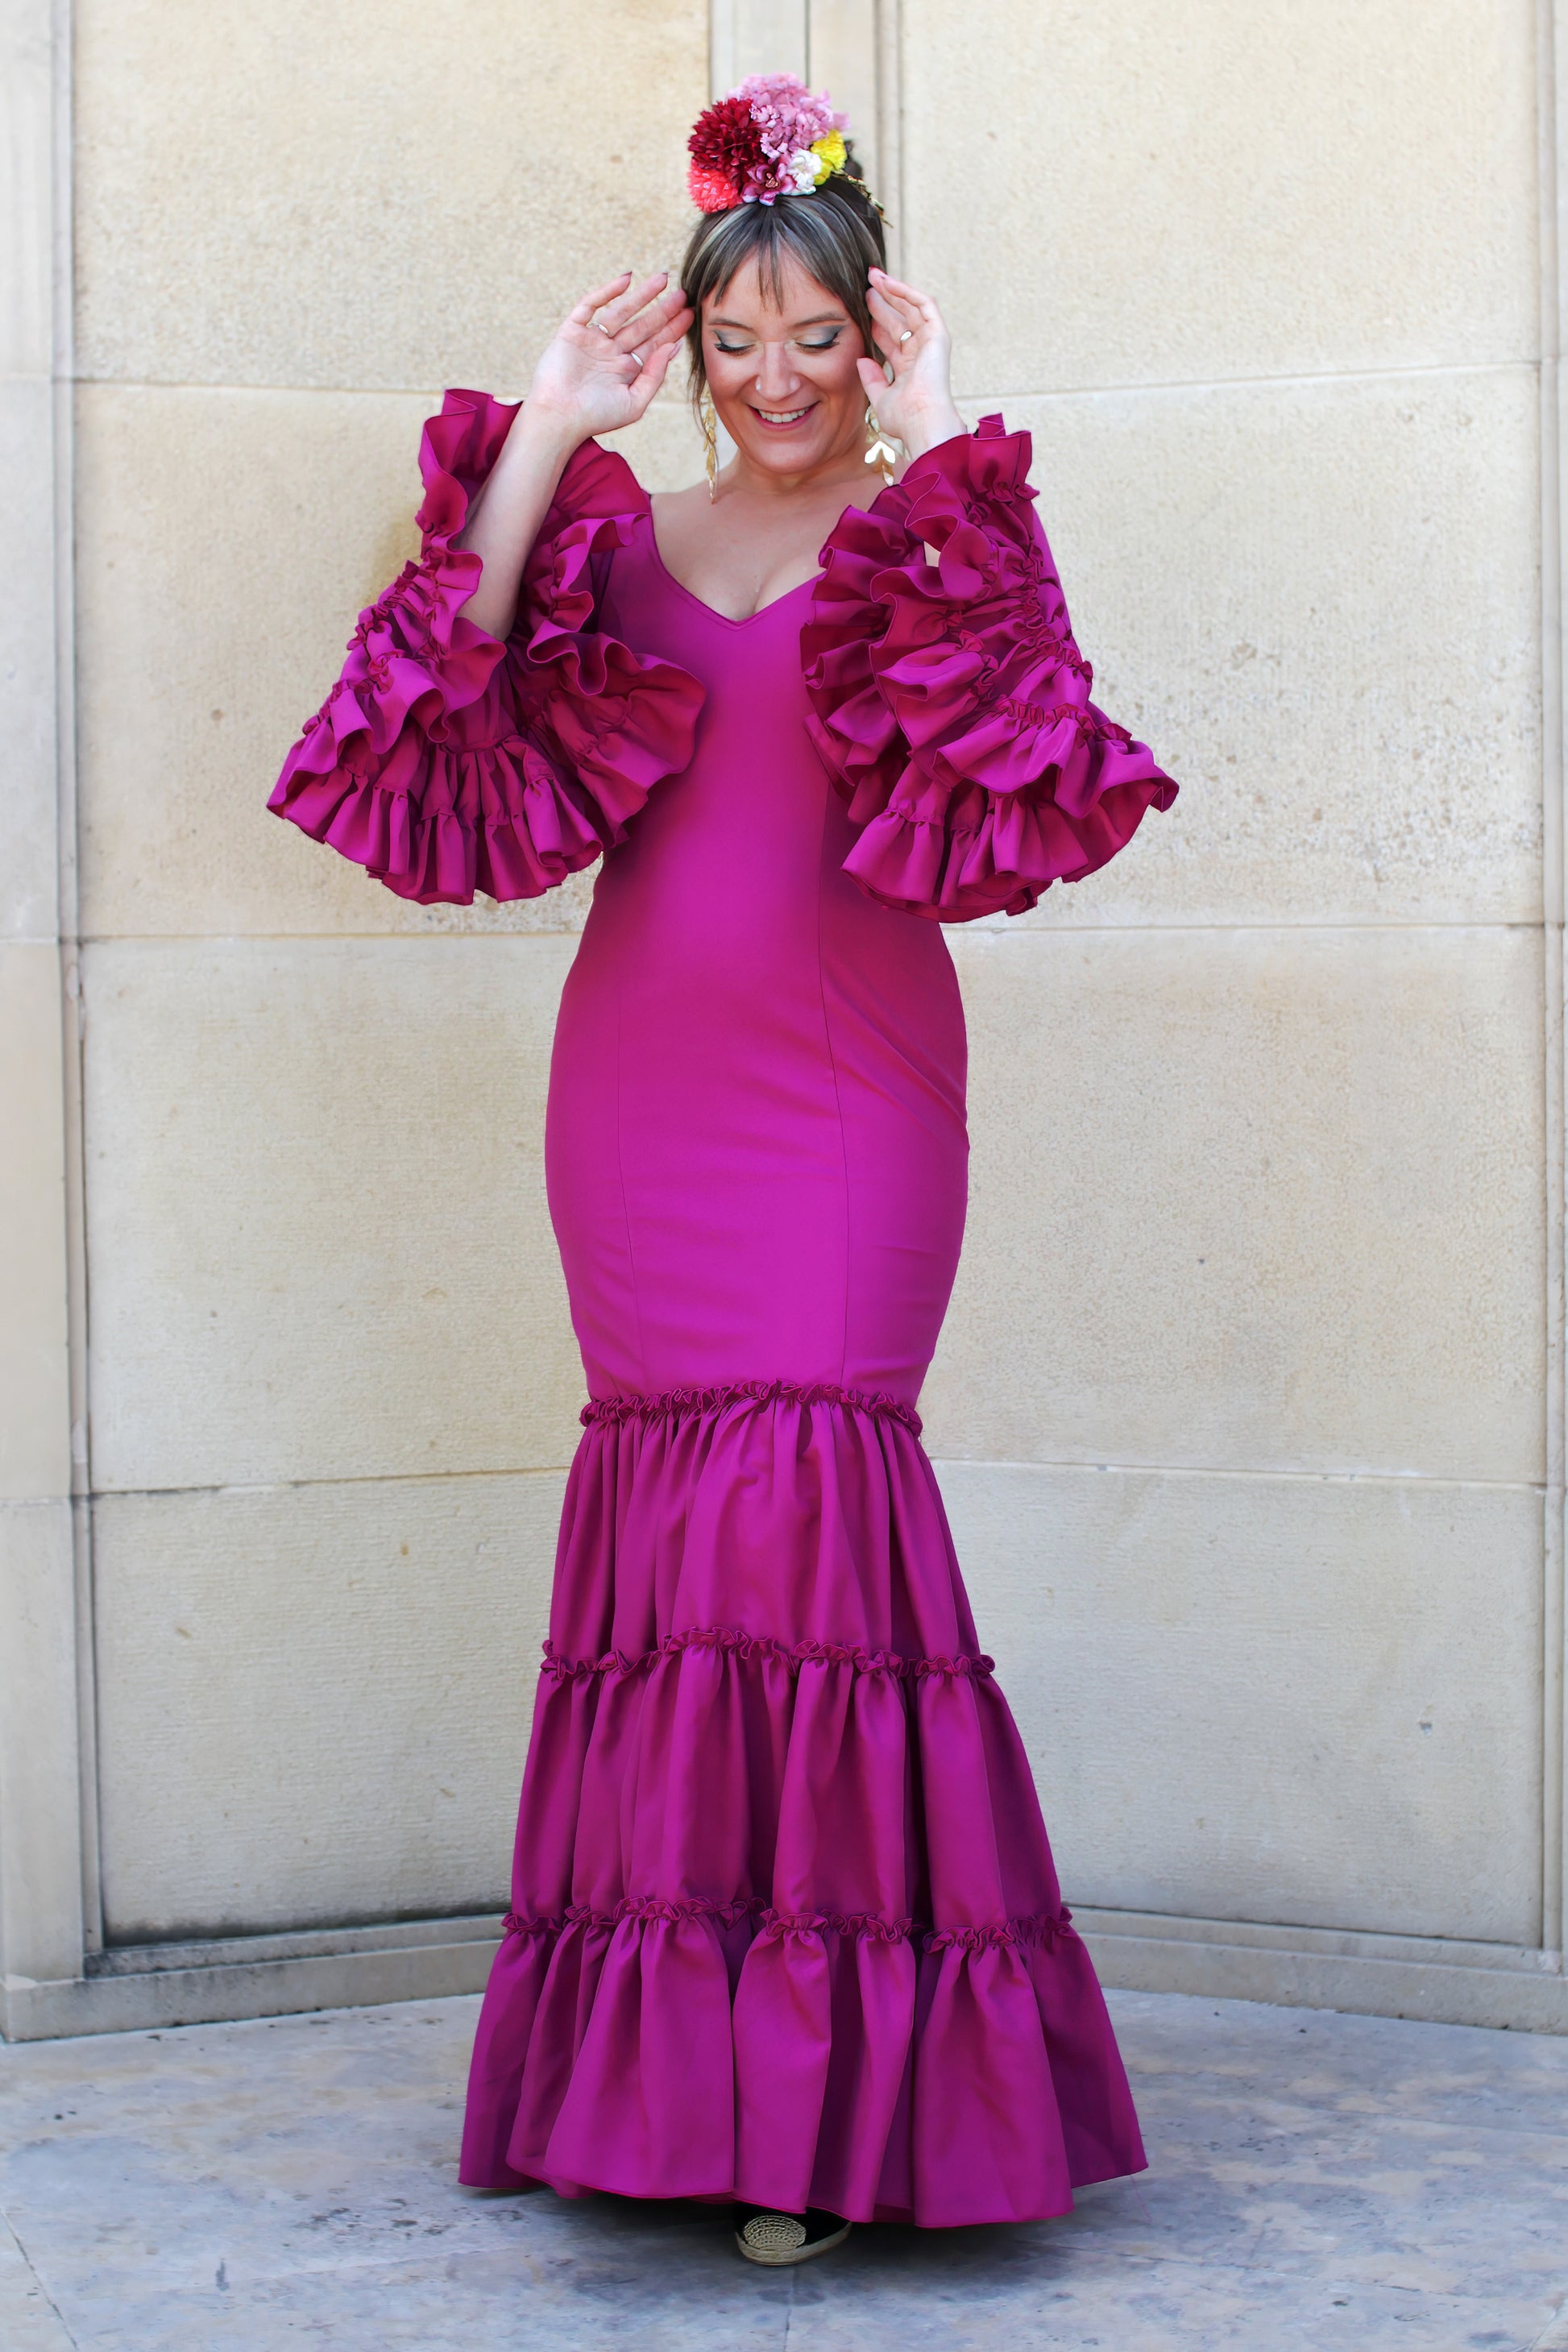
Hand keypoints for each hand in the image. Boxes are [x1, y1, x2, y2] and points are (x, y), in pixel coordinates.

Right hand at [523, 271, 692, 449]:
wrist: (558, 419)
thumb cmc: (595, 418)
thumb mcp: (634, 402)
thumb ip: (654, 376)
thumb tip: (673, 347)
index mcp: (626, 370)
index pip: (654, 345)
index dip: (672, 329)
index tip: (690, 314)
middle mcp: (611, 353)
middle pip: (642, 326)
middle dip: (662, 310)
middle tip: (683, 294)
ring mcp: (592, 341)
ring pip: (621, 312)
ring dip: (641, 295)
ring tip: (662, 279)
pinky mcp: (572, 332)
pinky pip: (590, 306)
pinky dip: (606, 292)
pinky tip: (626, 281)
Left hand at [859, 271, 965, 460]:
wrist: (922, 421)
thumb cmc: (904, 418)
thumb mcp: (880, 398)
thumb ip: (872, 379)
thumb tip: (862, 361)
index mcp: (909, 369)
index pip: (892, 339)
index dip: (877, 323)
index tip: (860, 309)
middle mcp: (921, 353)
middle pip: (900, 320)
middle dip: (883, 302)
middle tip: (865, 286)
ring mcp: (931, 343)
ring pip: (911, 308)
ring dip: (893, 291)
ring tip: (873, 277)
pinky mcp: (938, 334)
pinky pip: (923, 304)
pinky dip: (906, 292)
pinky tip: (888, 283)